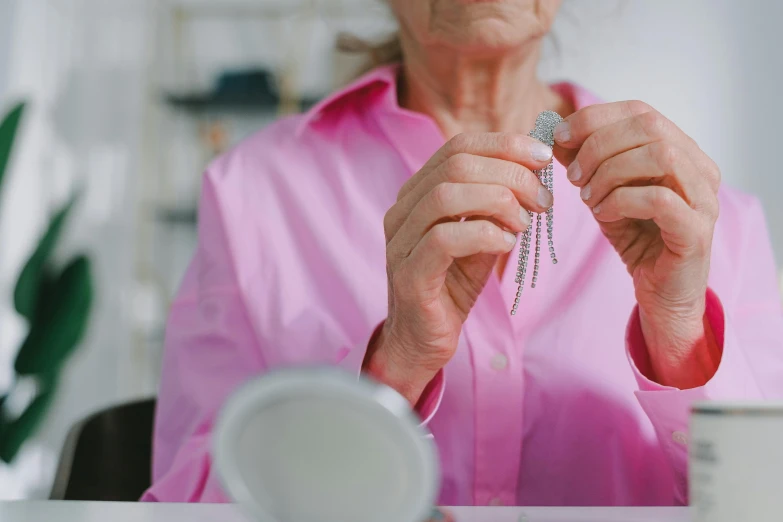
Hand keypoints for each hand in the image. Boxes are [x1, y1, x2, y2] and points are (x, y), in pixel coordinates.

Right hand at [365, 133, 554, 403]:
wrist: (423, 341)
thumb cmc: (451, 285)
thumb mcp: (480, 236)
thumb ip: (497, 205)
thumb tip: (535, 171)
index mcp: (417, 194)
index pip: (458, 147)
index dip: (504, 145)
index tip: (543, 158)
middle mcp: (402, 211)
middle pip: (455, 165)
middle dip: (510, 174)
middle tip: (542, 199)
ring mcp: (401, 242)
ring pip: (446, 195)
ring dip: (498, 201)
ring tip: (525, 222)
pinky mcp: (409, 275)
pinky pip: (444, 239)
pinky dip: (483, 234)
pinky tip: (506, 244)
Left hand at [553, 101, 721, 387]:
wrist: (661, 292)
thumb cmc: (637, 237)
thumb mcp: (603, 192)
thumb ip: (585, 162)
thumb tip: (556, 133)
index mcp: (680, 150)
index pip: (640, 111)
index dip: (595, 118)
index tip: (560, 138)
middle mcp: (700, 167)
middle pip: (649, 127)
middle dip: (598, 146)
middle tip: (573, 176)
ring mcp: (704, 198)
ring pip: (659, 156)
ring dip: (610, 173)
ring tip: (588, 198)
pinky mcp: (696, 230)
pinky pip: (660, 199)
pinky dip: (622, 201)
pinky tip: (604, 215)